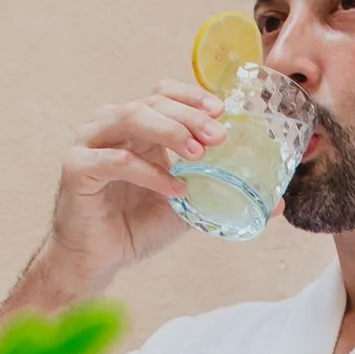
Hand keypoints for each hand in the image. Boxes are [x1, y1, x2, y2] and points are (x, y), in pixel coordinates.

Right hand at [11, 77, 227, 309]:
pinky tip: (174, 190)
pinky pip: (115, 161)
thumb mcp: (188, 206)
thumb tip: (278, 203)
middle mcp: (110, 126)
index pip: (163, 94)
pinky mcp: (76, 168)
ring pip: (129, 117)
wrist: (97, 260)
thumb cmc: (135, 226)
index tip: (222, 112)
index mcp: (135, 126)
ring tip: (198, 155)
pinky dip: (149, 173)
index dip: (192, 97)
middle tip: (218, 137)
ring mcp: (89, 143)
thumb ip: (222, 194)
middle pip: (151, 102)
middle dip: (189, 116)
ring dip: (169, 131)